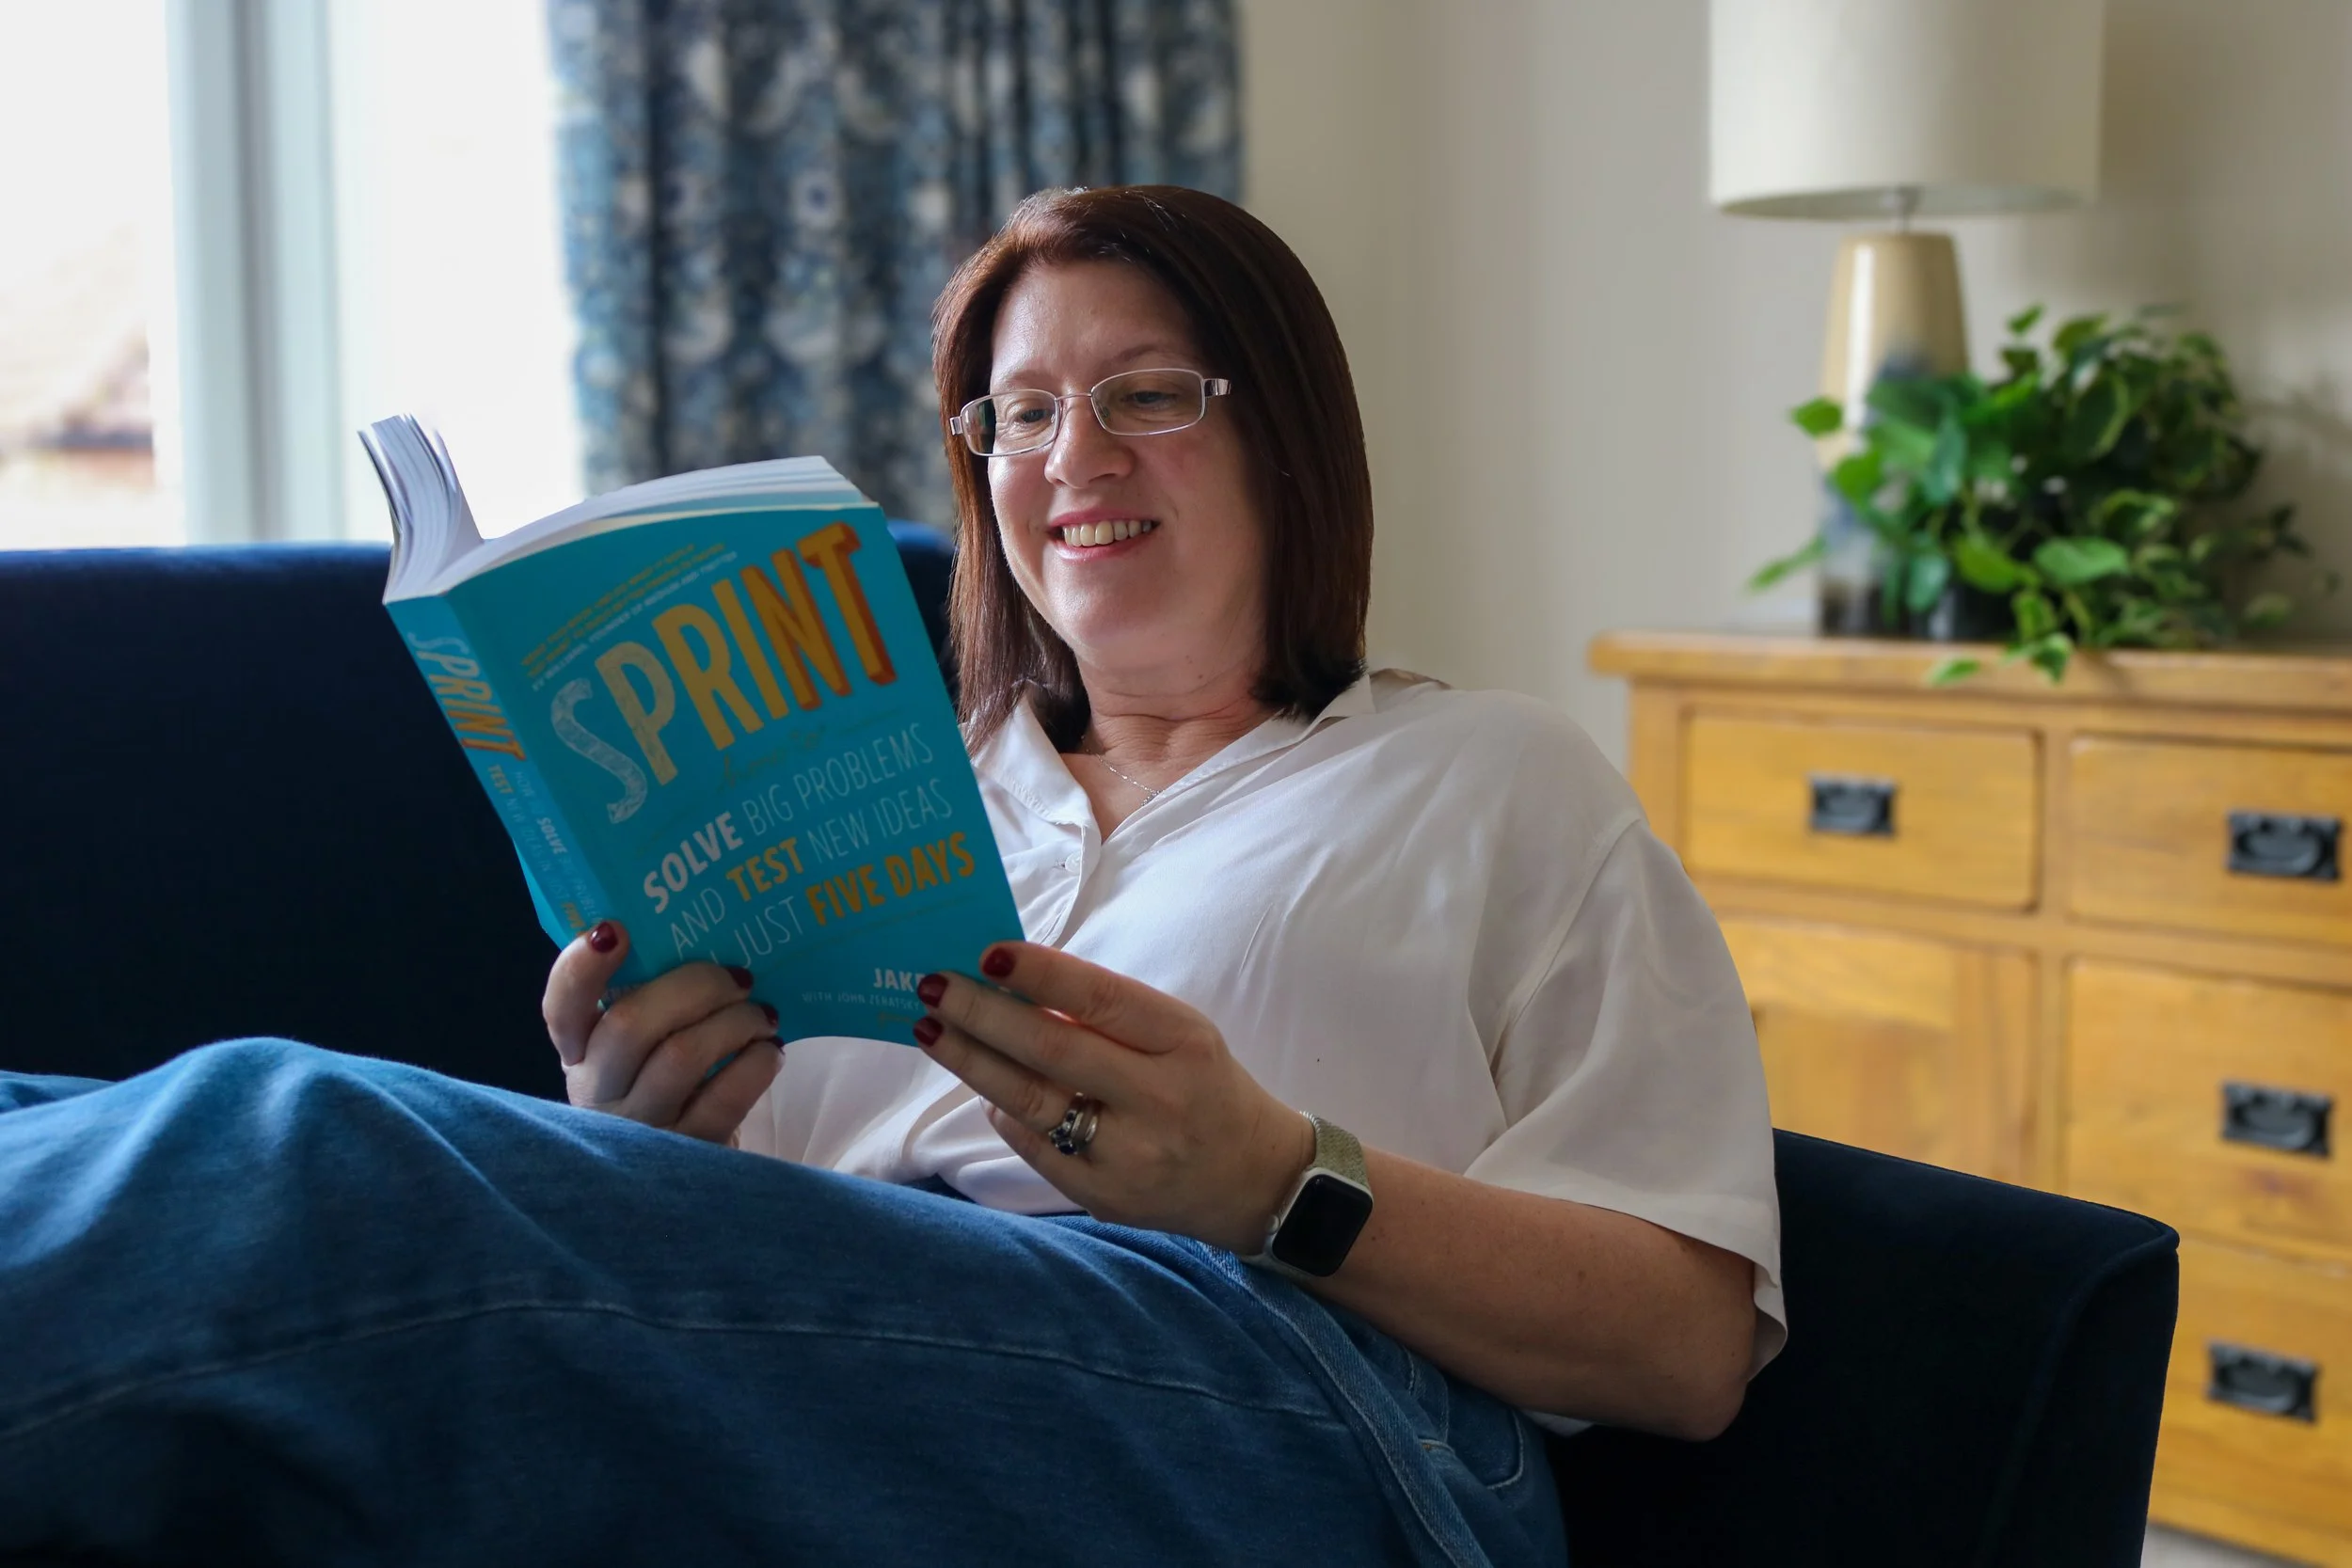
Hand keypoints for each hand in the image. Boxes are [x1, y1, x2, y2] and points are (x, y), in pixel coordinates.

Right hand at [542, 920, 781, 1142]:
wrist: (689, 1175)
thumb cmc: (673, 1090)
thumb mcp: (645, 1048)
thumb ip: (654, 1002)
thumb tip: (707, 940)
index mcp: (580, 1052)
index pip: (560, 1008)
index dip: (580, 967)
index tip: (616, 930)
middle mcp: (596, 1092)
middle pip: (630, 1024)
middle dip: (694, 986)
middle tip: (739, 978)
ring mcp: (637, 1129)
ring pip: (681, 1056)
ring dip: (734, 1022)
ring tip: (762, 1016)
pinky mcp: (685, 1154)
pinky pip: (723, 1097)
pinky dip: (755, 1064)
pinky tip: (769, 1053)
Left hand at [914, 942, 1314, 1253]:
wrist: (1252, 1179)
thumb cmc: (1204, 1085)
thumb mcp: (1179, 1036)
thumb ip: (1109, 1015)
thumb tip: (1016, 984)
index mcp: (1183, 1043)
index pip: (1103, 1000)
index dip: (1042, 974)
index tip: (988, 952)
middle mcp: (1158, 1099)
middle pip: (1053, 1052)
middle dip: (983, 1016)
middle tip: (934, 988)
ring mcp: (1128, 1155)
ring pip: (1030, 1103)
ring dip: (973, 1062)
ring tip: (933, 1030)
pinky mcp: (1103, 1196)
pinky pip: (1034, 1147)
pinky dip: (1002, 1112)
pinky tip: (982, 1086)